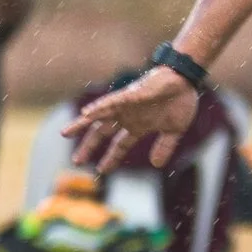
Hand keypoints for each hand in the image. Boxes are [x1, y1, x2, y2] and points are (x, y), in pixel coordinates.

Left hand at [64, 66, 199, 171]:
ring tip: (65, 133)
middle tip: (77, 161)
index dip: (111, 158)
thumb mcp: (174, 131)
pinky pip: (111, 102)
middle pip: (102, 133)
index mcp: (138, 126)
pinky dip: (98, 107)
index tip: (101, 170)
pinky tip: (86, 113)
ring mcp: (127, 106)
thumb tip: (156, 165)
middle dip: (89, 146)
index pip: (120, 145)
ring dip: (82, 124)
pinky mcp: (130, 94)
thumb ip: (164, 147)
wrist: (186, 81)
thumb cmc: (180, 101)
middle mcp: (128, 116)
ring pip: (99, 116)